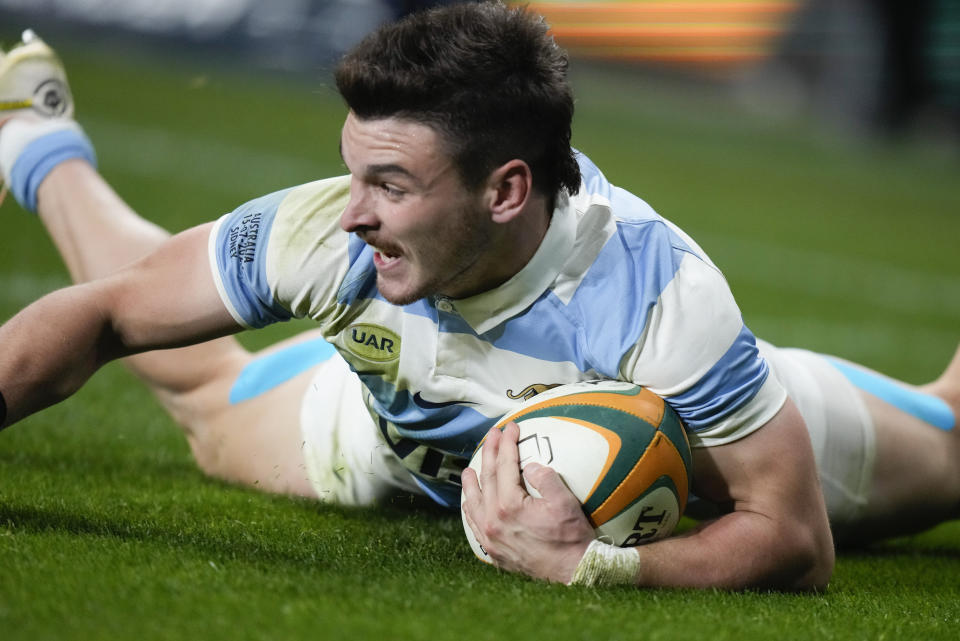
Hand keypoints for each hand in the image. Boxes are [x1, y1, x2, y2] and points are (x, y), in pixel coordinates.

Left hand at [461, 421, 595, 582]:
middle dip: (489, 453)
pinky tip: (470, 503)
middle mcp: (493, 521)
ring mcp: (491, 538)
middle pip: (486, 479)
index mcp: (509, 506)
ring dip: (471, 483)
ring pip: (473, 503)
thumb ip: (545, 478)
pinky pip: (474, 525)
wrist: (574, 574)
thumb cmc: (571, 538)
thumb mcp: (564, 502)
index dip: (506, 444)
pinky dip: (471, 509)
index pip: (504, 466)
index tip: (510, 428)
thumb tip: (529, 467)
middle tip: (492, 435)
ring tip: (468, 469)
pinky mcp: (494, 551)